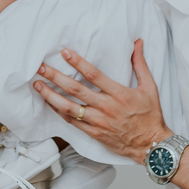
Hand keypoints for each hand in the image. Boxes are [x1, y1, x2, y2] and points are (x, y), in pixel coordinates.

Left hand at [33, 40, 170, 163]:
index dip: (78, 63)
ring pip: (69, 108)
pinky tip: (49, 103)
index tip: (65, 53)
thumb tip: (138, 43)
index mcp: (119, 94)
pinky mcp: (94, 133)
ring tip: (37, 85)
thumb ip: (140, 64)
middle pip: (76, 90)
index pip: (94, 75)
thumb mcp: (150, 87)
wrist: (151, 146)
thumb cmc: (150, 116)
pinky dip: (59, 112)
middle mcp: (106, 107)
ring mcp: (98, 122)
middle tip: (41, 67)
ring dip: (51, 95)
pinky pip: (72, 122)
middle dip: (56, 77)